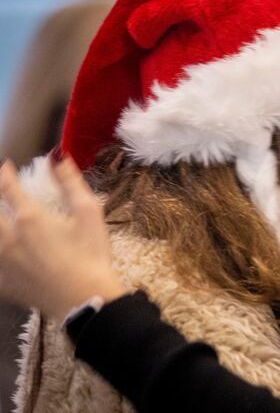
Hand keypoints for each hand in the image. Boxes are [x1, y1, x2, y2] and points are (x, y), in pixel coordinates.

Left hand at [0, 158, 127, 321]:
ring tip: (5, 223)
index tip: (6, 166)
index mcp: (31, 217)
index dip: (4, 173)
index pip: (8, 186)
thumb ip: (71, 183)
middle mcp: (8, 237)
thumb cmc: (92, 255)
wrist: (86, 299)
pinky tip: (6, 254)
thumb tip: (57, 158)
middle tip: (0, 193)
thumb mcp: (89, 214)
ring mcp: (2, 262)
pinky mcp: (3, 283)